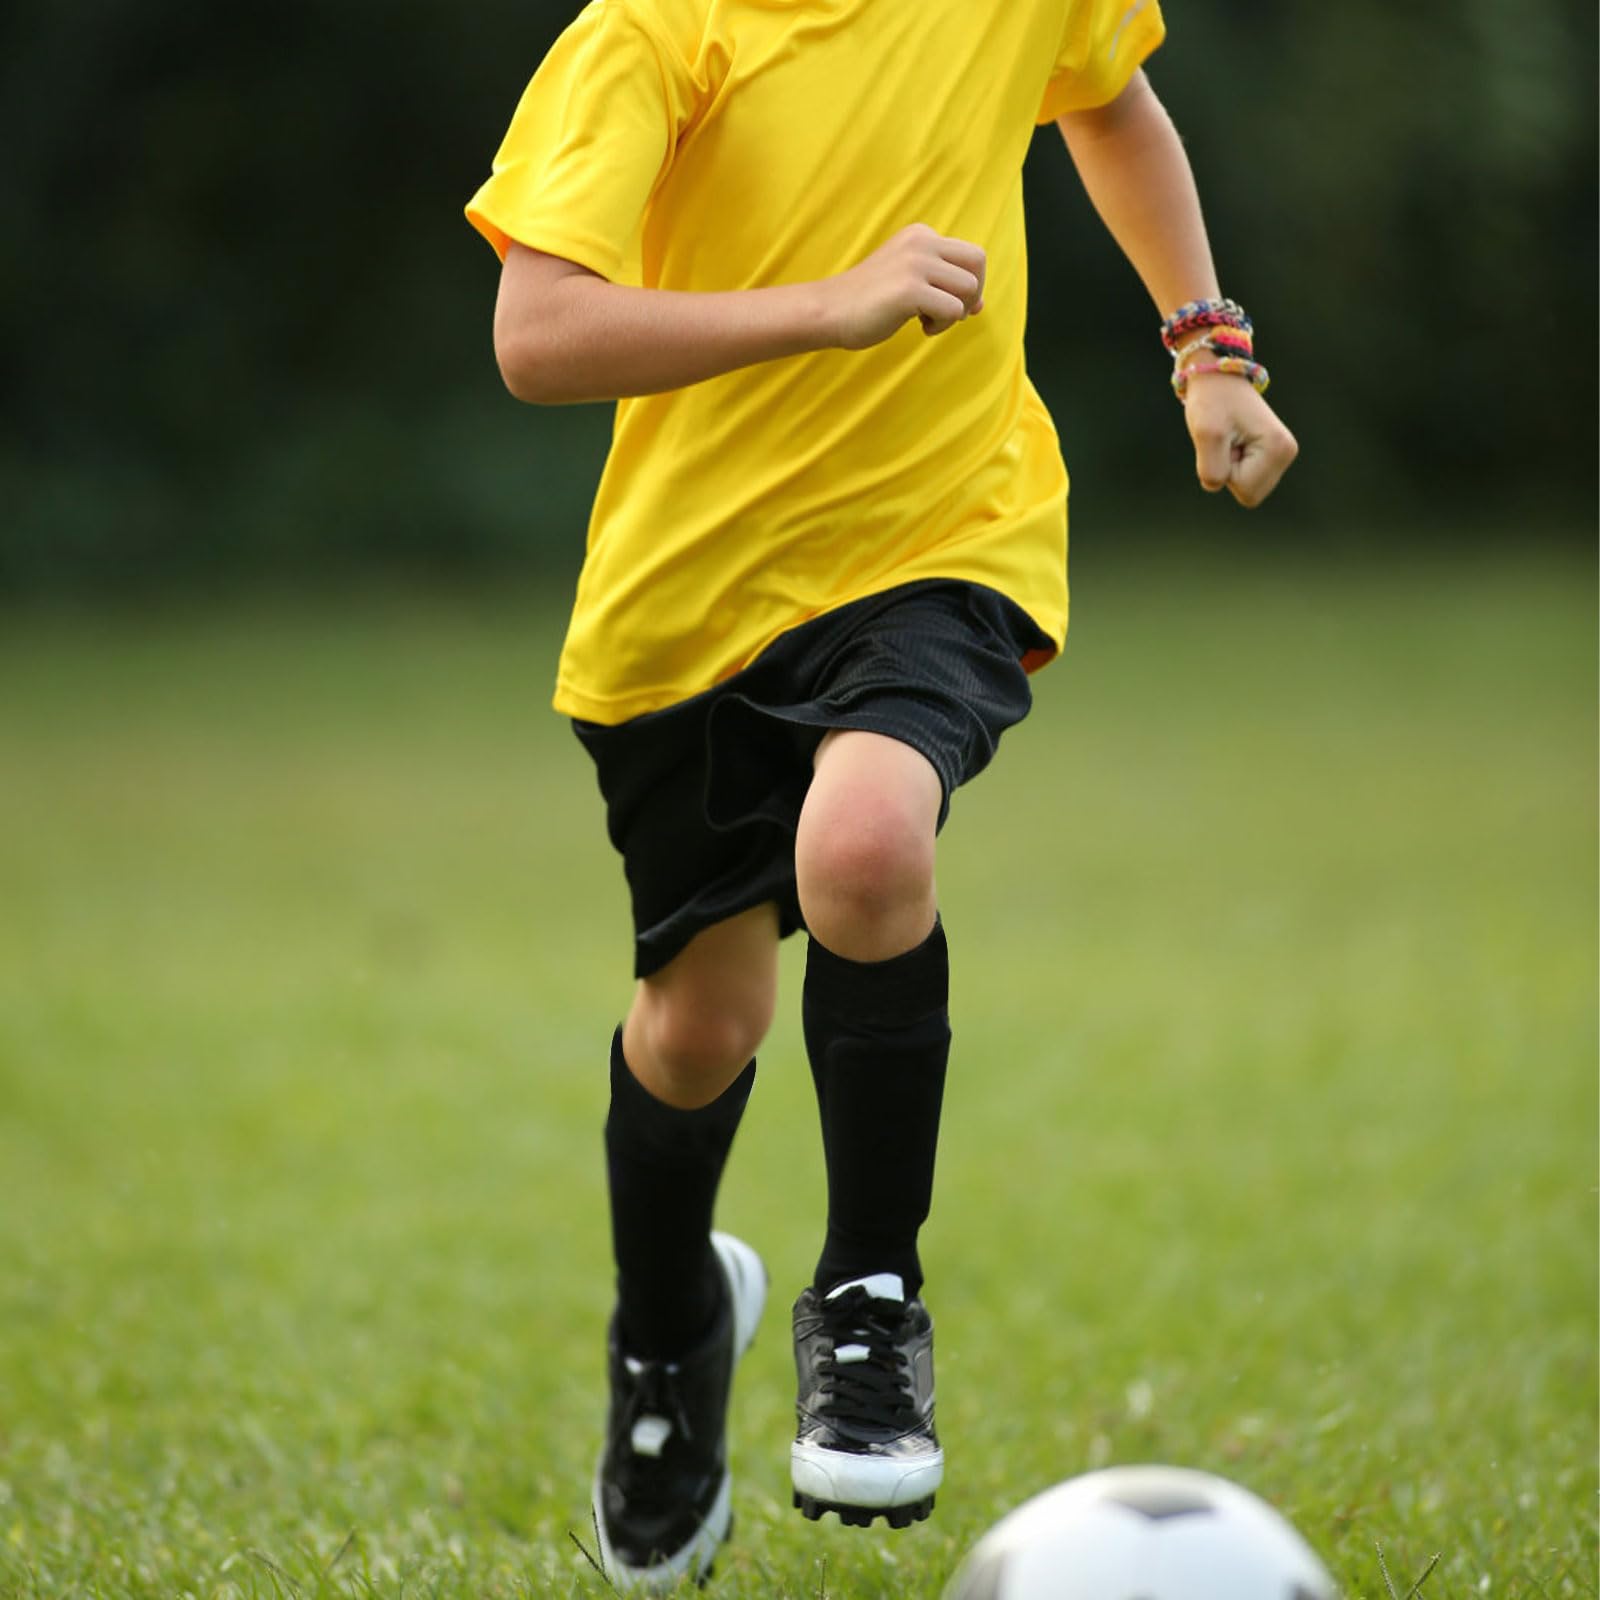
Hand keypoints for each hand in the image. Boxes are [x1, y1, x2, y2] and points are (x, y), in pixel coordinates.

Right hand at [826, 223, 986, 350]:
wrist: (829, 311)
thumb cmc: (869, 302)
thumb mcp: (909, 281)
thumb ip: (942, 284)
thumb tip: (981, 304)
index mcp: (920, 235)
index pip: (972, 255)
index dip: (972, 284)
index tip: (953, 306)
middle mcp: (921, 242)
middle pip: (978, 264)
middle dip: (973, 295)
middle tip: (950, 314)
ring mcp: (915, 264)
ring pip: (969, 289)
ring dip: (955, 314)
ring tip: (927, 321)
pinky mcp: (909, 290)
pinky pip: (953, 311)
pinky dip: (942, 326)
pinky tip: (920, 328)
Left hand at [1183, 373, 1298, 506]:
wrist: (1217, 379)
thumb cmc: (1212, 402)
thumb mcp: (1206, 435)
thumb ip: (1211, 470)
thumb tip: (1217, 486)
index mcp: (1279, 448)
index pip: (1245, 490)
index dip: (1225, 470)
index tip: (1225, 440)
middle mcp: (1287, 453)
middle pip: (1248, 495)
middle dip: (1229, 473)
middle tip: (1226, 441)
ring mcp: (1281, 454)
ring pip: (1246, 489)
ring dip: (1229, 469)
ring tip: (1229, 440)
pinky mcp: (1271, 454)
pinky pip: (1244, 480)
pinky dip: (1231, 465)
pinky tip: (1233, 441)